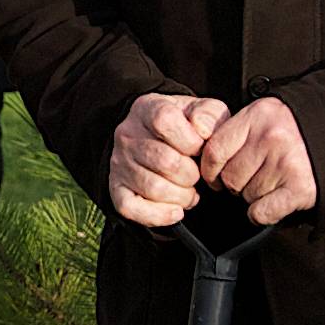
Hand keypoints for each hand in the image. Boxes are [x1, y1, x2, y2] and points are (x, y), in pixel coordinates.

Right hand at [107, 92, 225, 228]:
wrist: (158, 141)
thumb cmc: (185, 127)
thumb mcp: (201, 111)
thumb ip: (209, 114)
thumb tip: (202, 130)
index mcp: (146, 109)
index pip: (164, 121)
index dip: (190, 140)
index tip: (199, 148)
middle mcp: (126, 135)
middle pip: (164, 160)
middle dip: (192, 174)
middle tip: (197, 176)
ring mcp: (118, 164)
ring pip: (153, 188)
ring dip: (182, 196)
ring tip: (190, 192)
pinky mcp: (116, 189)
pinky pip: (132, 208)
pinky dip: (160, 215)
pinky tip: (176, 210)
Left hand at [201, 97, 316, 224]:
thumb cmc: (296, 130)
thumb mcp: (265, 116)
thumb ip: (237, 132)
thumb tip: (203, 160)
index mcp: (257, 117)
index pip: (214, 151)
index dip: (210, 170)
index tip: (215, 177)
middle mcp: (271, 138)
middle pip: (230, 178)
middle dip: (237, 184)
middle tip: (254, 177)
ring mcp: (286, 163)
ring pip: (247, 196)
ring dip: (255, 195)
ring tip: (274, 181)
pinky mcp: (300, 188)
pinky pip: (261, 212)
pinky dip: (263, 213)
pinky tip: (274, 202)